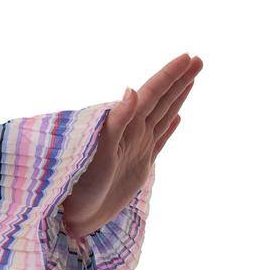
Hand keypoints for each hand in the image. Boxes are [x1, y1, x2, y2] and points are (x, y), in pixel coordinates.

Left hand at [59, 51, 202, 239]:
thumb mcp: (98, 150)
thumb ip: (115, 120)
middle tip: (197, 59)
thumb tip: (131, 89)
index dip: (169, 76)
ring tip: (190, 79)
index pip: (151, 93)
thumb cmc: (80, 183)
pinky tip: (177, 117)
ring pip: (162, 114)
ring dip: (177, 97)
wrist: (72, 213)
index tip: (188, 57)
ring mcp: (137, 146)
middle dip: (179, 80)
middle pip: (161, 99)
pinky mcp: (139, 164)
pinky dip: (170, 126)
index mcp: (124, 125)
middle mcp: (132, 132)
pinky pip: (160, 138)